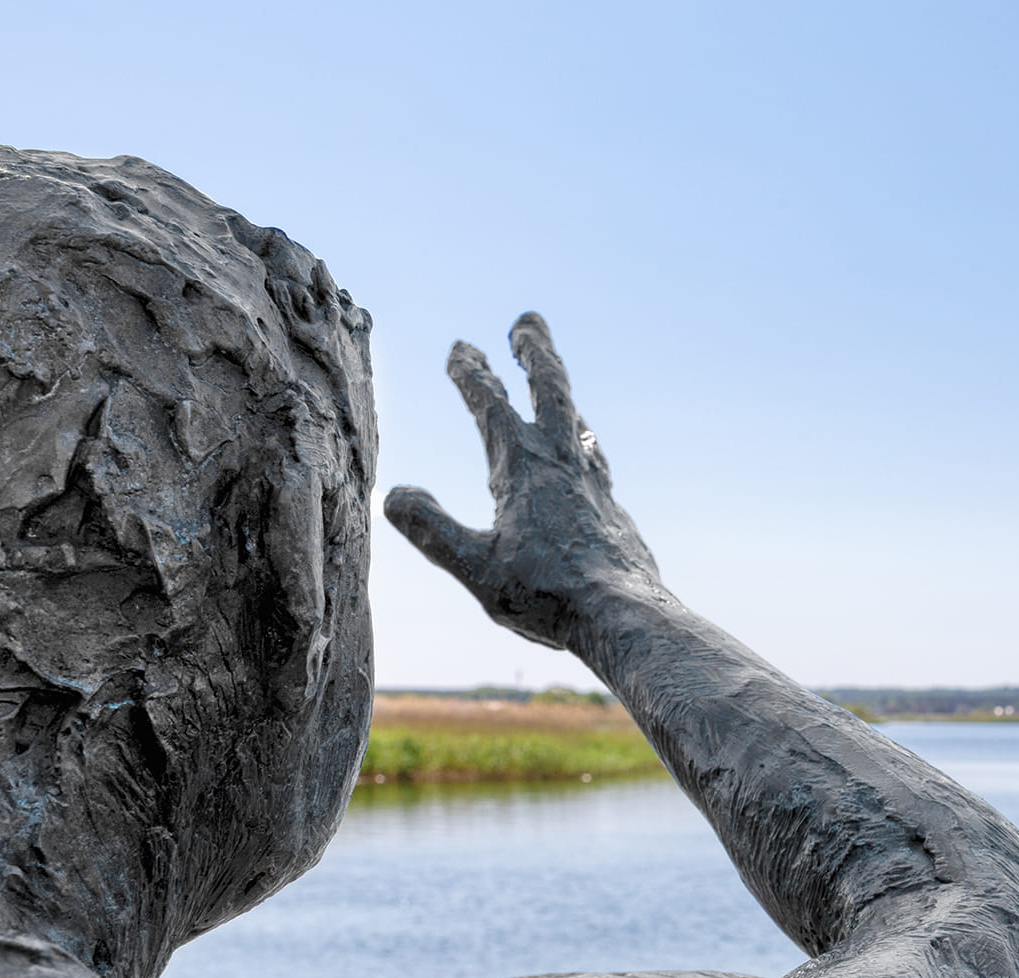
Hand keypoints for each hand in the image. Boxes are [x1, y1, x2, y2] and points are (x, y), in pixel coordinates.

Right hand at [384, 314, 660, 649]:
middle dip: (535, 351)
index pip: (490, 404)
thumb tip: (393, 495)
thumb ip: (432, 529)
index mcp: (522, 467)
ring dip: (558, 393)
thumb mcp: (475, 567)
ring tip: (550, 379)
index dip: (471, 373)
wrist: (625, 615)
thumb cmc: (547, 596)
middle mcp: (562, 463)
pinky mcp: (612, 509)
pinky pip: (591, 459)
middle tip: (527, 322)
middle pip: (551, 389)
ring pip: (575, 421)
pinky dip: (578, 441)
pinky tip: (580, 454)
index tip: (460, 347)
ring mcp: (593, 484)